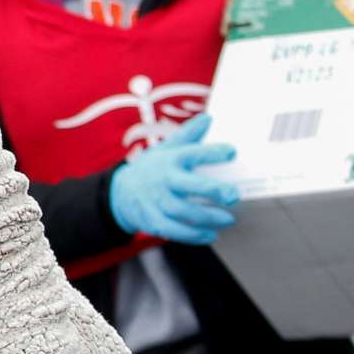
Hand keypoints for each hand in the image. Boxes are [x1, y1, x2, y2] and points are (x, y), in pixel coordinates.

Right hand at [108, 115, 239, 245]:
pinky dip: (194, 235)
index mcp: (169, 159)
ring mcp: (156, 202)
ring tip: (228, 219)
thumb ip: (189, 135)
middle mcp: (163, 180)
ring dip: (207, 217)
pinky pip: (174, 231)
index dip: (212, 152)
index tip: (232, 151)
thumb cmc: (152, 168)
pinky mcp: (153, 221)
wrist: (120, 193)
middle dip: (212, 190)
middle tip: (233, 195)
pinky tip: (211, 235)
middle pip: (188, 186)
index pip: (191, 153)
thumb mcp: (167, 148)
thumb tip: (209, 118)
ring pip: (183, 211)